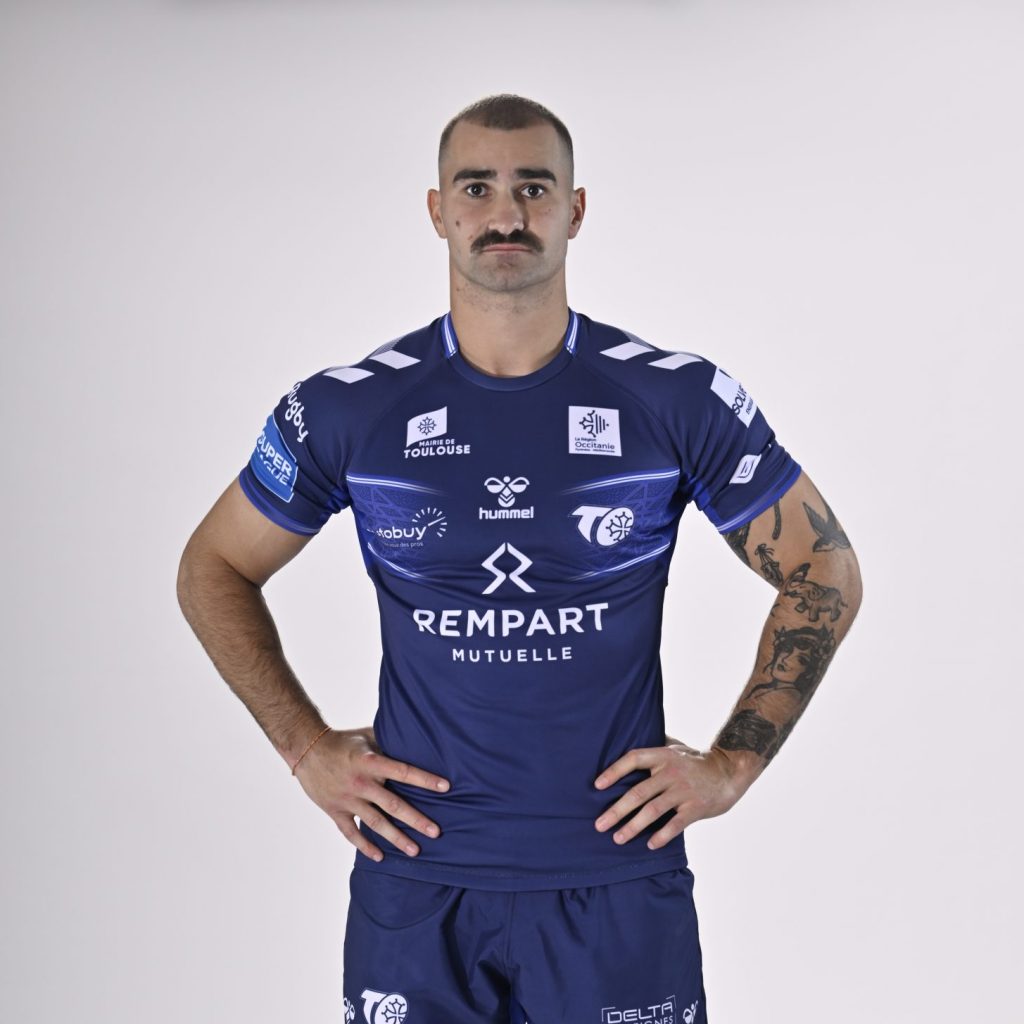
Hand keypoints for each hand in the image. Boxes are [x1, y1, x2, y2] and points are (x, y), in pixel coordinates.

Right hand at [293, 726, 449, 861]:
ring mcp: (347, 799)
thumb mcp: (368, 735)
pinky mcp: (335, 811)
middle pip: (393, 804)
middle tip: (436, 832)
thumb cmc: (343, 741)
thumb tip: (417, 738)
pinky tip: (380, 857)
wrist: (307, 750)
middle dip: (416, 819)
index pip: (403, 771)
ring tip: (415, 851)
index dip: (425, 779)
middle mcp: (361, 782)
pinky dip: (365, 846)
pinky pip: (351, 833)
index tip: (446, 787)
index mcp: (371, 761)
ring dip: (396, 838)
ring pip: (375, 823)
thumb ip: (390, 741)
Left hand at [593, 738, 743, 849]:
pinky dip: (662, 835)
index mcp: (662, 755)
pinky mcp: (696, 807)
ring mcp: (683, 790)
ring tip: (618, 838)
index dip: (614, 771)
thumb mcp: (675, 748)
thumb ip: (654, 747)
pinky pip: (675, 824)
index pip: (633, 759)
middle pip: (638, 792)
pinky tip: (650, 844)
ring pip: (653, 810)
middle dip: (616, 810)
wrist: (729, 771)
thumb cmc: (696, 761)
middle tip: (599, 825)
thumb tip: (627, 741)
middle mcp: (671, 772)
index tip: (596, 785)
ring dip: (633, 826)